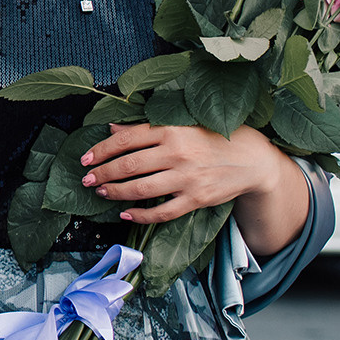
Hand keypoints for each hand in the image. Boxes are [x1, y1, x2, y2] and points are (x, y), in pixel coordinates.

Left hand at [80, 122, 293, 223]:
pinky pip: (162, 212)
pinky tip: (125, 214)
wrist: (253, 159)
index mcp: (171, 129)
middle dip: (103, 174)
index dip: (101, 150)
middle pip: (129, 166)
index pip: (126, 140)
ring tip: (102, 193)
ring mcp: (187, 178)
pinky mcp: (197, 199)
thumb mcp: (181, 124)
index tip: (85, 159)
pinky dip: (140, 216)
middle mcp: (177, 153)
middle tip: (87, 179)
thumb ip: (147, 128)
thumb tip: (112, 129)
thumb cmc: (212, 138)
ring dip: (116, 193)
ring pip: (141, 189)